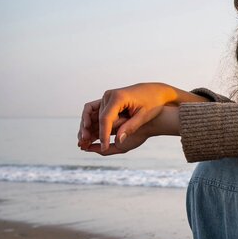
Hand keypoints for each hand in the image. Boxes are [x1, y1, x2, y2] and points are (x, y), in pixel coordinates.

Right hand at [77, 82, 206, 151]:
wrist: (154, 91)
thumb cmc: (152, 104)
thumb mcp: (144, 116)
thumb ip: (131, 127)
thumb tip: (119, 141)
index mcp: (118, 98)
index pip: (106, 118)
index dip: (104, 134)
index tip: (104, 147)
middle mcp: (109, 95)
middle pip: (96, 117)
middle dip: (92, 132)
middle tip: (85, 147)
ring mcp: (107, 97)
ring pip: (93, 115)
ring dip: (87, 128)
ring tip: (83, 142)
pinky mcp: (107, 100)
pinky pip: (96, 112)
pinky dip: (91, 122)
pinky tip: (89, 134)